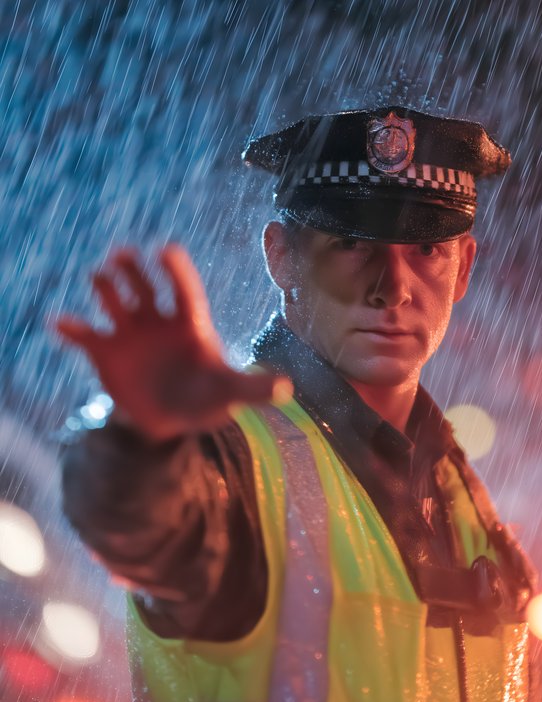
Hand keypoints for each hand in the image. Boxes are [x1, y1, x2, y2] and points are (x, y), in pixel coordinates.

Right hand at [56, 244, 290, 440]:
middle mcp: (158, 320)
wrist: (170, 418)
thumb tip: (287, 389)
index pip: (184, 290)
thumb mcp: (229, 395)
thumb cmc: (205, 398)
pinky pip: (86, 335)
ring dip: (106, 289)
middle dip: (134, 271)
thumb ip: (253, 388)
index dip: (176, 271)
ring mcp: (131, 334)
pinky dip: (73, 329)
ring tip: (99, 278)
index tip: (165, 249)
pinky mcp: (107, 351)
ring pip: (115, 302)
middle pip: (145, 287)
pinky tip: (61, 323)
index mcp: (190, 323)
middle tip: (123, 255)